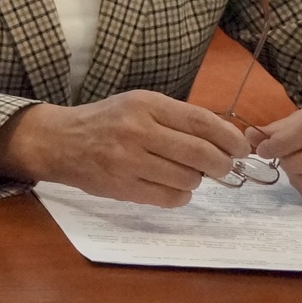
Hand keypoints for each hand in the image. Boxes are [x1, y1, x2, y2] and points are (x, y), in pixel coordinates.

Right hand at [0, 90, 248, 206]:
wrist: (60, 141)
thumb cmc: (106, 121)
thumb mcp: (138, 105)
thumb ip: (177, 118)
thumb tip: (225, 141)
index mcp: (144, 104)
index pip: (201, 122)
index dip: (229, 138)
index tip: (241, 149)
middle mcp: (137, 130)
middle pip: (200, 153)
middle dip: (221, 165)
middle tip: (223, 168)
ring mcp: (128, 160)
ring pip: (188, 178)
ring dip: (197, 180)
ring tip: (187, 174)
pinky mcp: (123, 186)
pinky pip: (170, 197)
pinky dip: (180, 195)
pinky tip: (172, 187)